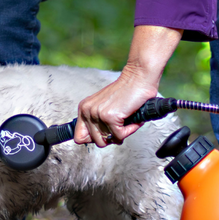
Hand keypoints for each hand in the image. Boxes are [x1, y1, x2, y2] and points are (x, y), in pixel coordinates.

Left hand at [74, 25, 181, 146]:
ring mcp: (97, 114)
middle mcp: (87, 111)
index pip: (79, 137)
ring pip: (108, 140)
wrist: (138, 78)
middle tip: (121, 125)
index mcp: (84, 108)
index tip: (106, 133)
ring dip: (122, 133)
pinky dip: (130, 129)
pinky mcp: (110, 117)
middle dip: (112, 137)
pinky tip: (132, 118)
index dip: (95, 138)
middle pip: (97, 141)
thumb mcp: (105, 107)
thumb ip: (98, 122)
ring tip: (126, 120)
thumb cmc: (126, 92)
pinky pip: (120, 136)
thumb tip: (100, 141)